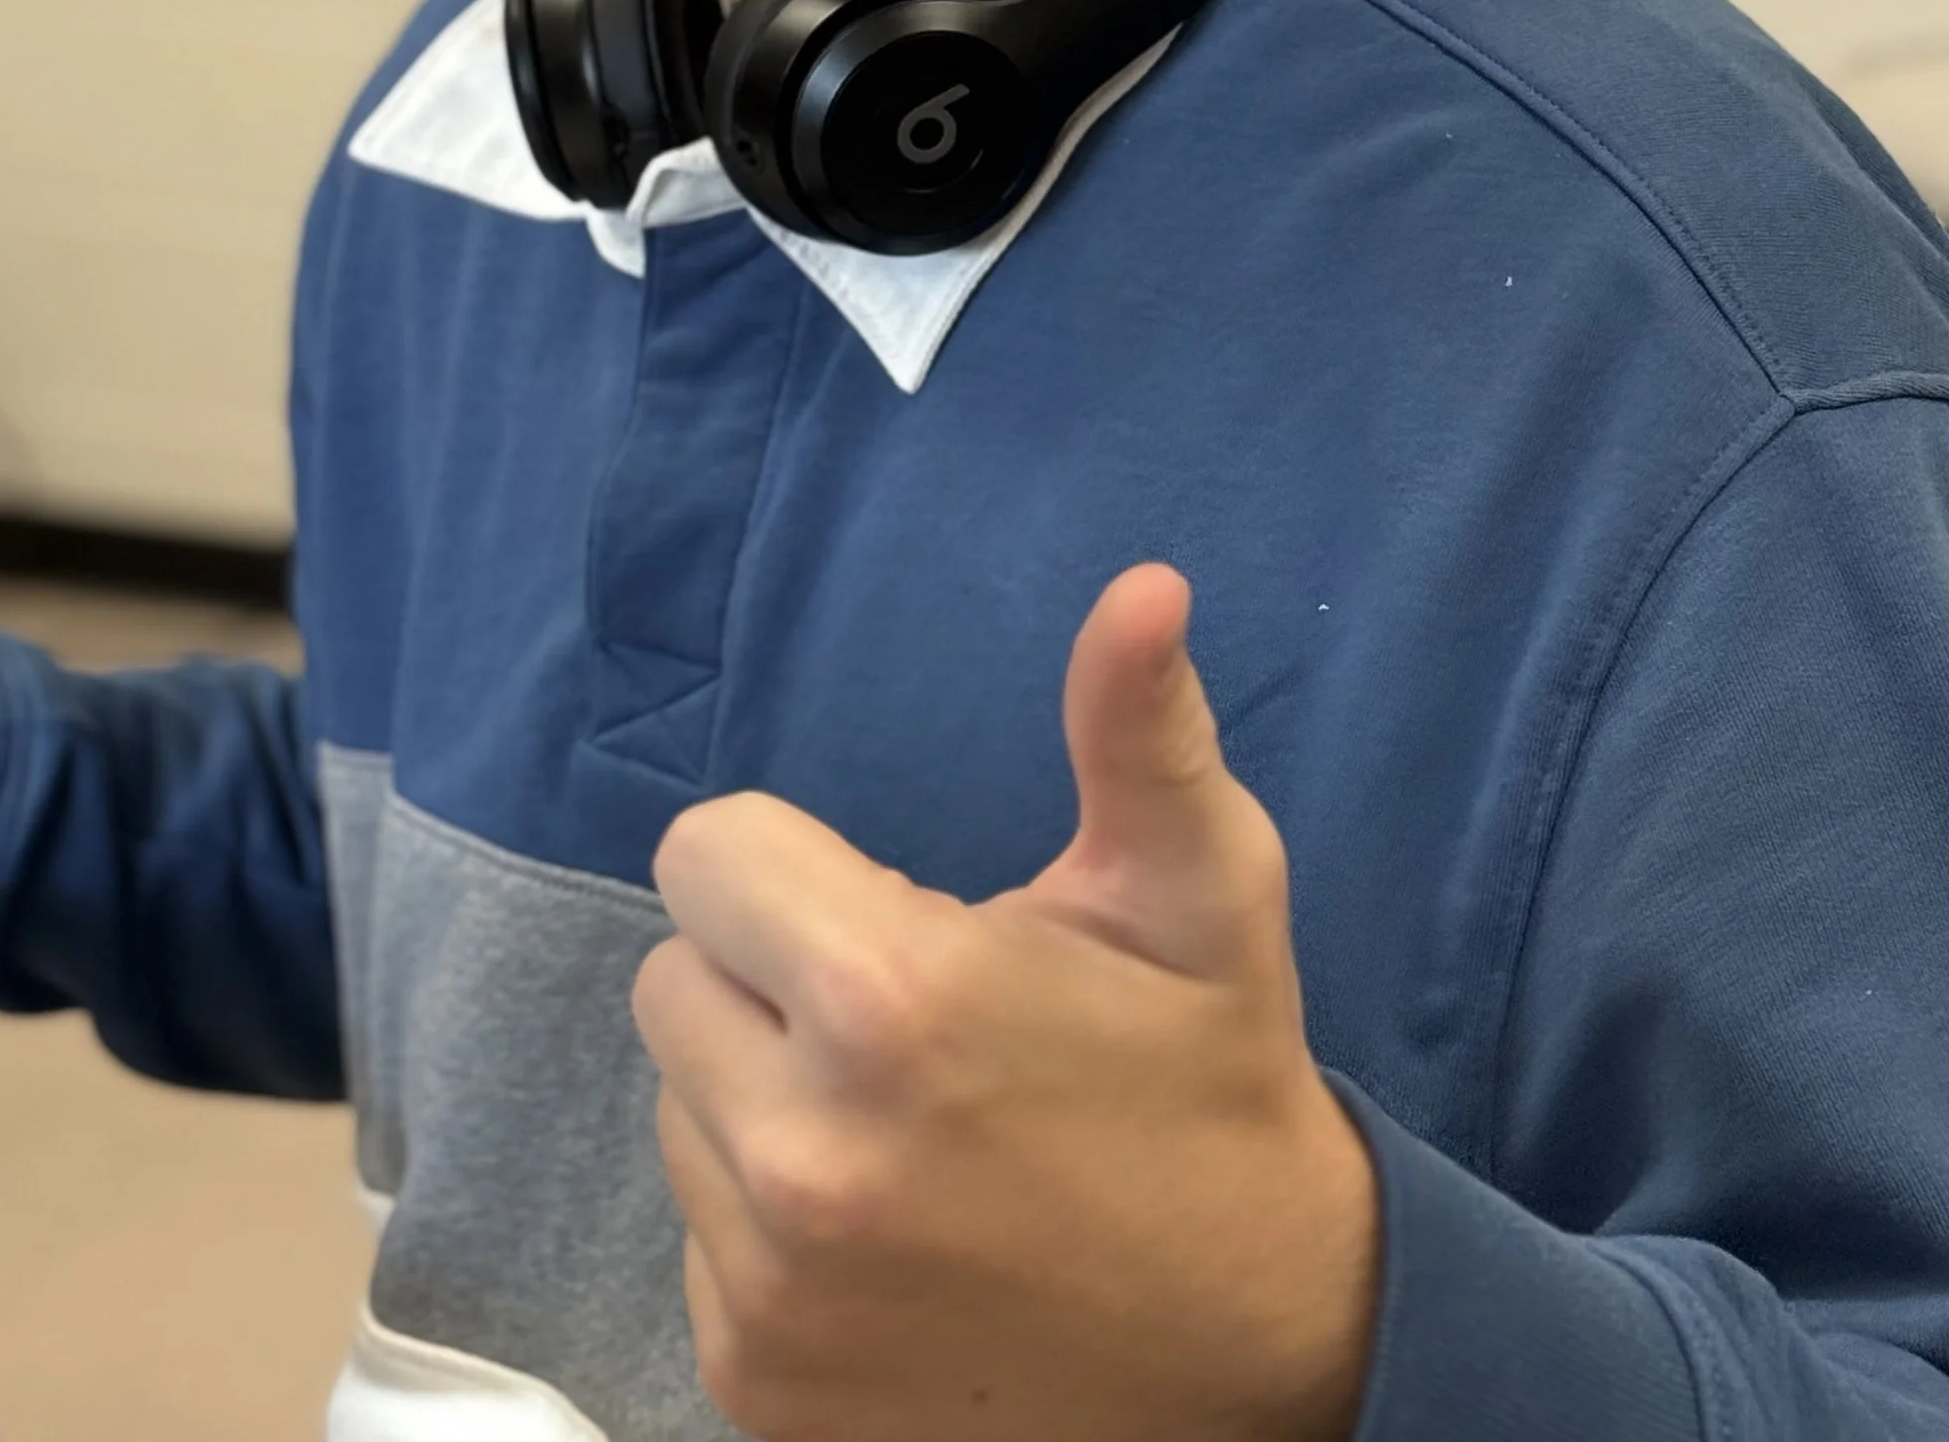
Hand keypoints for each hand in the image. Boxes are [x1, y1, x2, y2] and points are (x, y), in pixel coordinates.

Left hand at [634, 566, 1378, 1441]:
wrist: (1274, 1359)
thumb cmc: (1216, 1092)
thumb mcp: (1202, 897)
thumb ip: (1138, 734)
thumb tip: (1144, 586)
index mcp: (888, 1000)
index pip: (704, 855)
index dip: (794, 870)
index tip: (890, 913)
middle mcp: (800, 1152)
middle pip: (674, 977)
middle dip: (769, 975)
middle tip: (904, 1025)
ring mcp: (769, 1285)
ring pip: (679, 1109)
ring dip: (762, 1099)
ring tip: (908, 1131)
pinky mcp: (753, 1382)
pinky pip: (700, 1239)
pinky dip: (770, 1228)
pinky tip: (895, 1233)